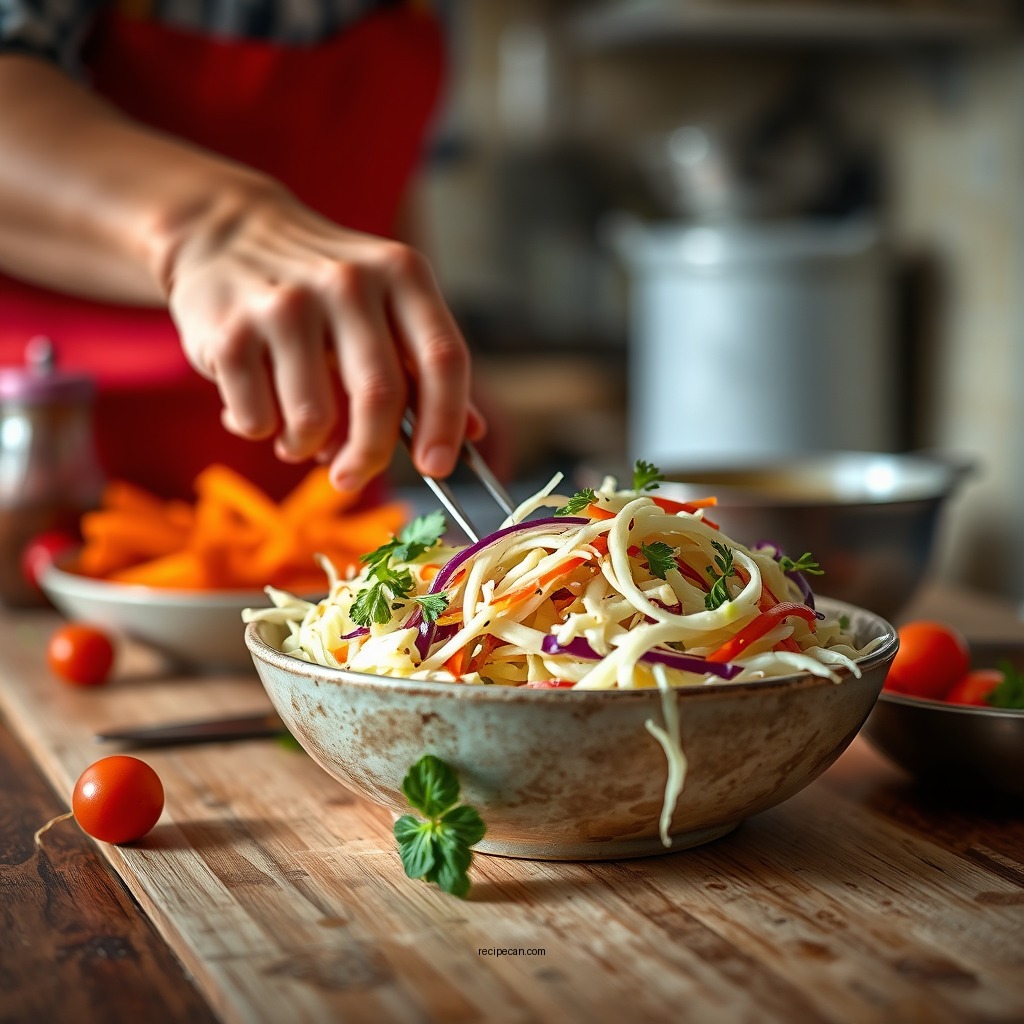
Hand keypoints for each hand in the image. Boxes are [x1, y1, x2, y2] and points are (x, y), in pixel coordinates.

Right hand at [167, 184, 482, 492]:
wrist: (224, 231)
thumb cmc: (323, 286)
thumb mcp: (386, 302)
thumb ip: (426, 365)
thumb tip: (473, 434)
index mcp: (400, 274)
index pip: (443, 358)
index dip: (446, 422)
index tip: (436, 467)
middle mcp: (347, 282)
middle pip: (381, 397)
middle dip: (370, 456)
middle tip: (352, 478)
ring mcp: (284, 304)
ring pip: (314, 420)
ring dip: (307, 448)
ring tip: (298, 435)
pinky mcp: (229, 332)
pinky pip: (258, 420)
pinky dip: (261, 431)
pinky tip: (258, 405)